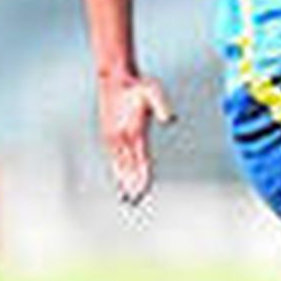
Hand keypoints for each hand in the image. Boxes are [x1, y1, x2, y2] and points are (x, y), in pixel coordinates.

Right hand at [97, 74, 174, 203]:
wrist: (114, 77)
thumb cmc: (137, 85)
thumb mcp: (152, 91)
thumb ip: (161, 106)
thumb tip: (171, 119)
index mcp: (134, 132)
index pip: (140, 161)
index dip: (142, 177)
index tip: (141, 192)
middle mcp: (123, 138)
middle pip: (129, 168)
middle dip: (132, 186)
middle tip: (133, 203)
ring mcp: (114, 137)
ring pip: (120, 165)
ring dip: (123, 181)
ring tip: (126, 198)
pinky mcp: (109, 135)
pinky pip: (114, 158)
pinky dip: (117, 170)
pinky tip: (119, 178)